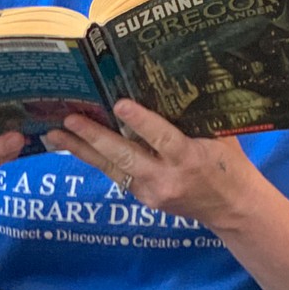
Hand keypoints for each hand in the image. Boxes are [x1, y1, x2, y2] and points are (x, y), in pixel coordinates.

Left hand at [44, 99, 258, 230]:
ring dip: (82, 150)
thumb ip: (196, 116)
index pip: (161, 138)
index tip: (118, 103)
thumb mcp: (221, 136)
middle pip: (125, 156)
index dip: (140, 121)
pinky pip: (117, 175)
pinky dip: (96, 159)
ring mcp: (152, 192)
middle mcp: (167, 178)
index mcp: (190, 158)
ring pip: (111, 167)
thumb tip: (173, 81)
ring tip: (55, 133)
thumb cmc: (230, 163)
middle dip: (94, 137)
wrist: (233, 208)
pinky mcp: (144, 199)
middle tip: (69, 119)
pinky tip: (75, 145)